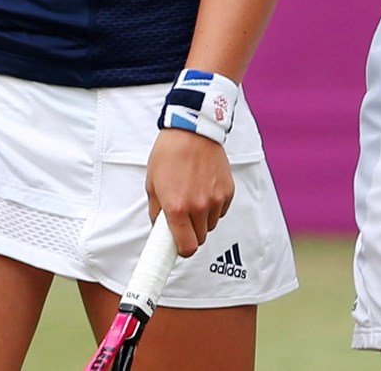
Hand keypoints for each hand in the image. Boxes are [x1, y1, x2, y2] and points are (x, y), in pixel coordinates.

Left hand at [145, 130, 234, 256]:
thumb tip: (159, 228)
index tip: (179, 247)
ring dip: (202, 219)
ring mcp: (215, 199)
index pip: (187, 247)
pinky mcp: (227, 191)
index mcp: (177, 208)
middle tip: (182, 218)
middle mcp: (198, 207)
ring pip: (210, 224)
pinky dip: (213, 206)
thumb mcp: (152, 184)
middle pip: (200, 239)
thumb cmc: (169, 153)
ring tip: (193, 197)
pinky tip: (204, 189)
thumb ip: (156, 211)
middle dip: (190, 232)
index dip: (182, 250)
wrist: (192, 130)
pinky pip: (220, 210)